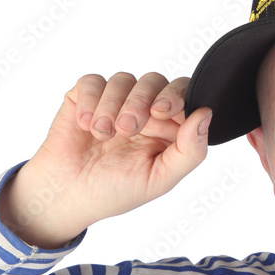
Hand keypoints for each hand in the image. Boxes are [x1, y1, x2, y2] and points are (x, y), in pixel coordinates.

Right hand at [0, 72, 211, 247]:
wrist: (68, 196)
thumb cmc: (116, 190)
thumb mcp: (160, 179)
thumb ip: (190, 150)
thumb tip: (206, 114)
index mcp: (168, 127)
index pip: (183, 93)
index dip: (176, 95)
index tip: (161, 111)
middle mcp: (144, 110)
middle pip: (154, 81)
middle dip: (141, 101)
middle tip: (128, 129)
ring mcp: (114, 101)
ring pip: (124, 79)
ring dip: (113, 106)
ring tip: (103, 134)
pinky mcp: (85, 97)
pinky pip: (93, 81)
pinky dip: (90, 100)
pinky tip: (86, 125)